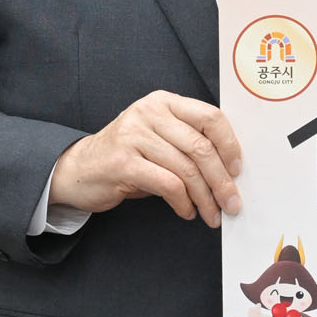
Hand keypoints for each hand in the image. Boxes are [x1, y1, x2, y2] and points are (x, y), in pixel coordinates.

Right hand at [49, 90, 243, 226]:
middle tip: (232, 203)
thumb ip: (188, 141)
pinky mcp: (123, 163)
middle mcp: (149, 113)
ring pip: (186, 169)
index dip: (229, 145)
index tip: (238, 170)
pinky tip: (186, 212)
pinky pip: (168, 184)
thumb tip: (229, 170)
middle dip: (222, 180)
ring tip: (211, 214)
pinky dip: (183, 202)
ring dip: (205, 198)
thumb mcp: (159, 137)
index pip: (210, 116)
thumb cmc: (128, 155)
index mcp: (164, 102)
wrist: (78, 168)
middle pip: (201, 146)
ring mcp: (134, 136)